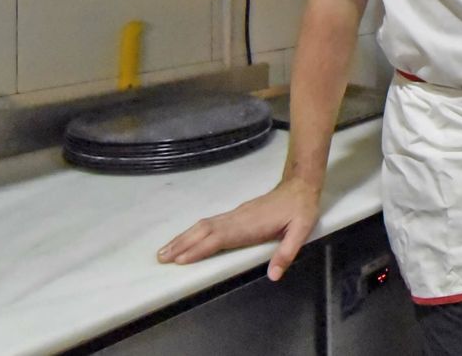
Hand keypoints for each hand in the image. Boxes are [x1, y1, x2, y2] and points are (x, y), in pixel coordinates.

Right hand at [156, 177, 319, 278]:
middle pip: (203, 231)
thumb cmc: (300, 210)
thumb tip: (273, 275)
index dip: (200, 249)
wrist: (300, 186)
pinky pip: (209, 223)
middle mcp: (237, 219)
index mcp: (249, 225)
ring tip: (165, 250)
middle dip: (181, 244)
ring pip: (203, 225)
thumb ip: (287, 253)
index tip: (180, 260)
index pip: (219, 238)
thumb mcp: (300, 231)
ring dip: (183, 237)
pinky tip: (186, 239)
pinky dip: (193, 232)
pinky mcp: (235, 214)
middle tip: (161, 257)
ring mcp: (234, 215)